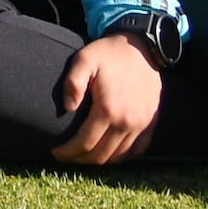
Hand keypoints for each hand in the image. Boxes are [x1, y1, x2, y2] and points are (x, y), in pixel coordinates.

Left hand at [50, 35, 162, 164]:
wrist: (141, 47)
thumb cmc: (109, 53)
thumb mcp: (84, 59)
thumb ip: (73, 82)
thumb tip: (68, 107)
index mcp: (108, 109)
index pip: (85, 143)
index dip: (68, 152)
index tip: (56, 152)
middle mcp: (127, 122)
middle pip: (101, 155)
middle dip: (80, 159)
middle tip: (67, 156)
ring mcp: (141, 124)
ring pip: (118, 156)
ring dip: (99, 160)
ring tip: (84, 156)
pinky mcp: (151, 123)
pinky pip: (137, 151)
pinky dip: (121, 157)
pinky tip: (109, 154)